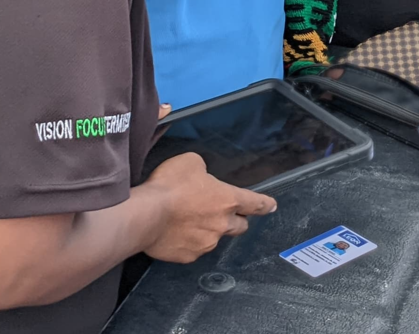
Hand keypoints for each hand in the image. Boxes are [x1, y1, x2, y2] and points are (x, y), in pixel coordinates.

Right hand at [140, 153, 276, 263]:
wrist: (146, 215)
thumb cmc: (169, 186)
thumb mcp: (191, 162)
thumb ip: (203, 170)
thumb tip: (201, 177)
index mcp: (228, 199)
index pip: (255, 203)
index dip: (265, 205)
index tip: (272, 206)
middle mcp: (222, 224)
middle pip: (240, 226)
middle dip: (234, 220)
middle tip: (219, 212)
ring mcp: (206, 243)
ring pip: (215, 238)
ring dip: (207, 230)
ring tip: (186, 219)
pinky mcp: (189, 256)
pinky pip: (194, 249)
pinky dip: (189, 241)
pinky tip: (175, 231)